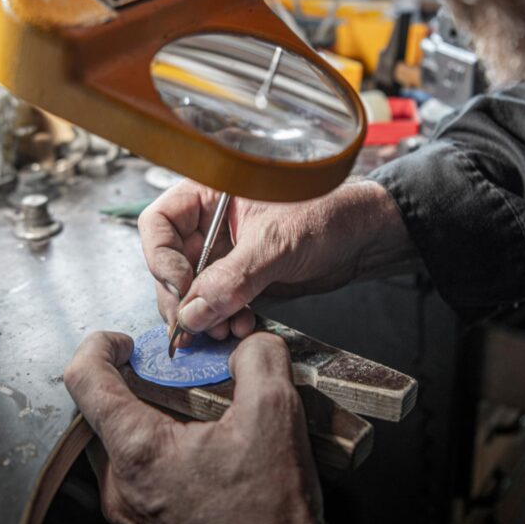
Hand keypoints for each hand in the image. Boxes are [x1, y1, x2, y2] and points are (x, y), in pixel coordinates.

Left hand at [64, 330, 321, 523]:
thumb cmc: (271, 515)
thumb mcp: (276, 415)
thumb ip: (258, 359)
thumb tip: (247, 342)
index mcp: (139, 451)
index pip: (84, 380)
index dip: (100, 346)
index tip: (128, 341)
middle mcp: (122, 485)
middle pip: (104, 410)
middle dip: (139, 381)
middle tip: (180, 374)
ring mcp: (131, 511)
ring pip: (122, 442)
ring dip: (153, 415)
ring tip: (199, 410)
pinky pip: (138, 471)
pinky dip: (162, 446)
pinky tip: (205, 447)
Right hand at [139, 179, 412, 344]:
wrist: (365, 236)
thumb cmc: (329, 213)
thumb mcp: (276, 242)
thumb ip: (232, 278)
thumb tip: (193, 313)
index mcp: (210, 193)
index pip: (159, 224)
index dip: (161, 258)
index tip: (180, 288)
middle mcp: (211, 223)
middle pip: (169, 263)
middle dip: (181, 298)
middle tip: (193, 326)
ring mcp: (225, 252)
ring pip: (192, 289)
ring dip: (203, 315)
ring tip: (225, 330)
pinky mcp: (242, 278)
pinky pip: (218, 303)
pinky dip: (224, 319)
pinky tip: (242, 326)